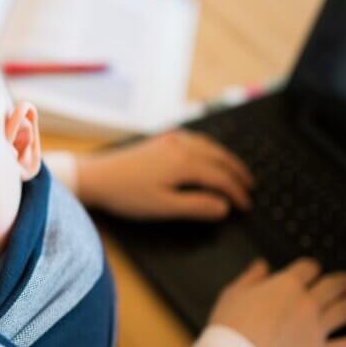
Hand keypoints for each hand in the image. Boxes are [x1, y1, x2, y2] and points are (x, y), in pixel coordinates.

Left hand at [76, 130, 253, 220]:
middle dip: (237, 172)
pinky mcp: (159, 140)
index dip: (237, 192)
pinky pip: (193, 139)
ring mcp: (170, 140)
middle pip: (219, 157)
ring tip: (234, 169)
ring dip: (224, 157)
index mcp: (186, 163)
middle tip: (250, 186)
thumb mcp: (164, 207)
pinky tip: (205, 151)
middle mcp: (182, 146)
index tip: (246, 206)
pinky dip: (208, 146)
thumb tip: (224, 207)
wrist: (96, 177)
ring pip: (208, 145)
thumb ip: (197, 207)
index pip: (221, 178)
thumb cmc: (127, 195)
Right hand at [208, 258, 345, 346]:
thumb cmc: (229, 328)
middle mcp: (307, 303)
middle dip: (344, 281)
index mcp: (286, 285)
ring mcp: (317, 330)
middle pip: (333, 286)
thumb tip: (262, 265)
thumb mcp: (232, 294)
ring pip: (345, 311)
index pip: (308, 268)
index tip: (312, 271)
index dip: (312, 268)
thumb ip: (251, 277)